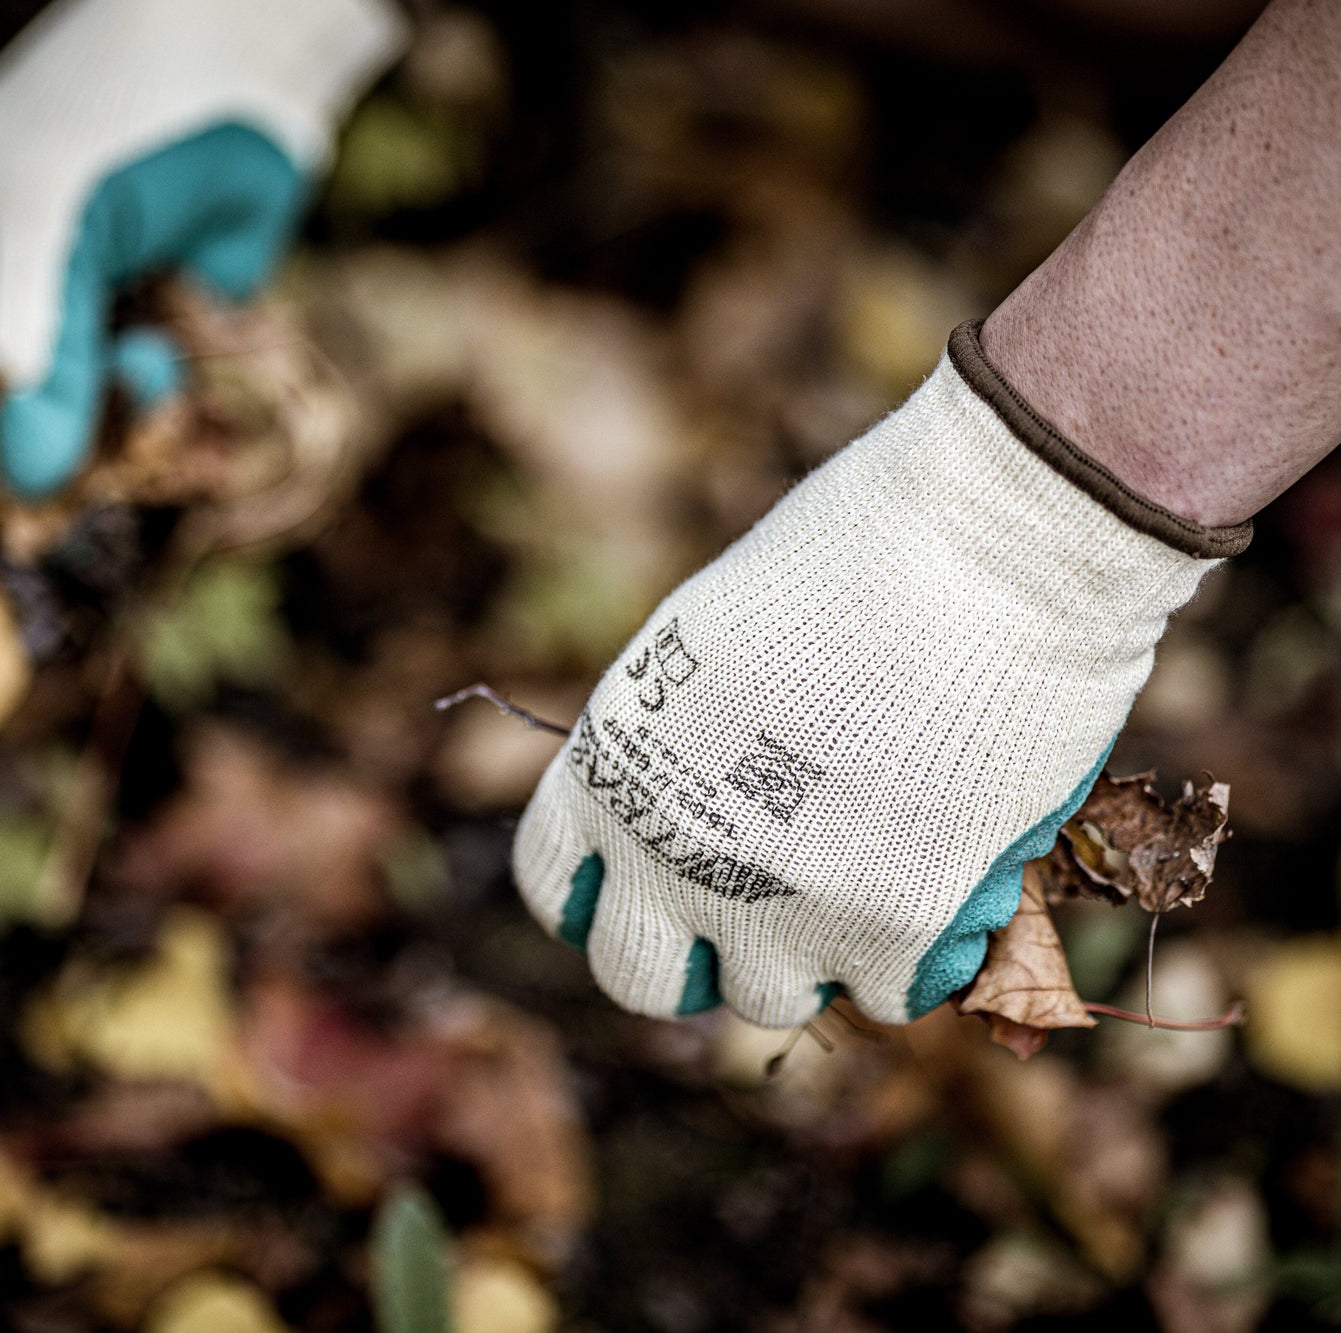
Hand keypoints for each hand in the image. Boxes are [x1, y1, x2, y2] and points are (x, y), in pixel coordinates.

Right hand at [0, 0, 407, 543]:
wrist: (236, 73)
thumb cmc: (111, 114)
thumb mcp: (53, 216)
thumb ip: (42, 336)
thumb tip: (25, 472)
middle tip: (25, 512)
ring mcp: (69, 326)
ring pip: (59, 423)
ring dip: (91, 423)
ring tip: (131, 364)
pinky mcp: (145, 338)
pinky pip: (133, 404)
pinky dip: (147, 392)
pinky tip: (161, 345)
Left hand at [514, 322, 1244, 1027]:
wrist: (983, 546)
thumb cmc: (858, 555)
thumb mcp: (712, 636)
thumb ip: (680, 741)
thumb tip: (699, 803)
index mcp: (614, 763)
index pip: (557, 883)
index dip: (607, 895)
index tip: (656, 891)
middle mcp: (669, 850)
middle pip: (638, 976)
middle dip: (692, 955)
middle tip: (755, 914)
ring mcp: (774, 905)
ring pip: (768, 996)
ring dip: (810, 951)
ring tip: (867, 864)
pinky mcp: (889, 930)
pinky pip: (889, 993)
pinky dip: (916, 952)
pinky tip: (945, 871)